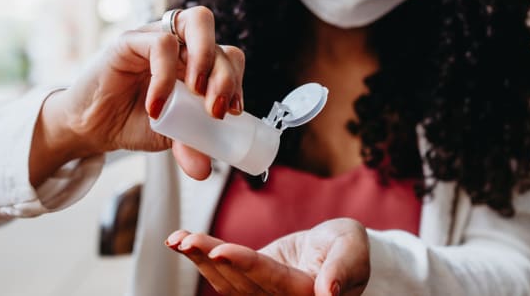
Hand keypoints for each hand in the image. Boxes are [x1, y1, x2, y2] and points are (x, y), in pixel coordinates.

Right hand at [30, 6, 245, 183]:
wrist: (90, 127)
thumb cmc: (133, 122)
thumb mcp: (170, 138)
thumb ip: (190, 146)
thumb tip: (205, 169)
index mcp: (196, 63)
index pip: (229, 57)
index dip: (236, 81)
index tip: (233, 113)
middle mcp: (181, 45)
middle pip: (220, 40)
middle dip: (226, 76)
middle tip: (216, 111)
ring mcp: (157, 38)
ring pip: (197, 23)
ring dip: (205, 61)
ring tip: (197, 96)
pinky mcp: (130, 41)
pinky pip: (159, 45)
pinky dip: (165, 77)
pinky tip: (157, 105)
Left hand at [166, 218, 369, 295]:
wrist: (339, 250)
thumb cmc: (349, 246)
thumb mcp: (352, 249)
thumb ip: (343, 269)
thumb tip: (328, 293)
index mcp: (305, 293)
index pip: (271, 280)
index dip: (245, 266)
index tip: (220, 251)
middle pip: (240, 282)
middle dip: (211, 258)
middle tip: (186, 239)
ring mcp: (262, 292)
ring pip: (225, 281)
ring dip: (199, 259)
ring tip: (177, 239)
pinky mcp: (250, 281)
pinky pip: (222, 272)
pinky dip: (200, 257)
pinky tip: (180, 241)